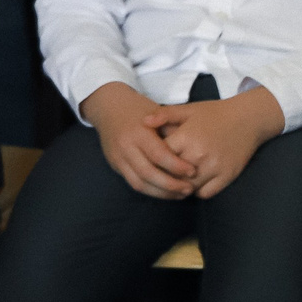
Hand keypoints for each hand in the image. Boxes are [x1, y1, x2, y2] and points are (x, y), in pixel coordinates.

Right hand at [83, 83, 197, 198]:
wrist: (109, 107)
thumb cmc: (139, 109)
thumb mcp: (158, 113)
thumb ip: (172, 131)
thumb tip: (191, 153)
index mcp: (138, 132)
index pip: (158, 154)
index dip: (176, 166)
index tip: (192, 172)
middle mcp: (125, 147)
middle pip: (148, 173)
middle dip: (170, 185)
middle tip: (189, 189)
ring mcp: (117, 158)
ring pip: (139, 183)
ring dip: (161, 193)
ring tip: (180, 194)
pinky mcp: (115, 166)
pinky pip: (133, 183)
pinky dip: (151, 191)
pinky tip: (166, 192)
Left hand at [145, 87, 282, 199]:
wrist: (248, 118)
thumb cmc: (214, 113)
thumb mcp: (188, 109)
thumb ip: (164, 115)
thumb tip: (143, 122)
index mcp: (186, 138)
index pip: (159, 158)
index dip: (153, 160)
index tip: (150, 159)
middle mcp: (199, 155)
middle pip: (171, 175)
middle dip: (164, 175)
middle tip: (161, 173)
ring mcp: (215, 168)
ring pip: (187, 187)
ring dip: (180, 186)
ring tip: (176, 180)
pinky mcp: (228, 176)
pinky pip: (206, 193)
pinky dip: (198, 191)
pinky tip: (194, 182)